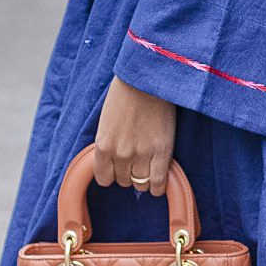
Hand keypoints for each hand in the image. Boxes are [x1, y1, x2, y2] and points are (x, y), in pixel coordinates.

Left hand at [94, 75, 175, 194]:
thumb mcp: (106, 121)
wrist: (147, 79)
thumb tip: (113, 161)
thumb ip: (108, 143)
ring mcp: (141, 154)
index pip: (104, 179)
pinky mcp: (161, 151)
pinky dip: (158, 186)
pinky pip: (158, 182)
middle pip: (124, 181)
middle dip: (129, 172)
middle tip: (136, 158)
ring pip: (141, 184)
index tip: (118, 167)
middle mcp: (120, 154)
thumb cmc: (125, 94)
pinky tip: (159, 182)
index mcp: (103, 146)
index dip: (112, 174)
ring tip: (149, 164)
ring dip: (144, 177)